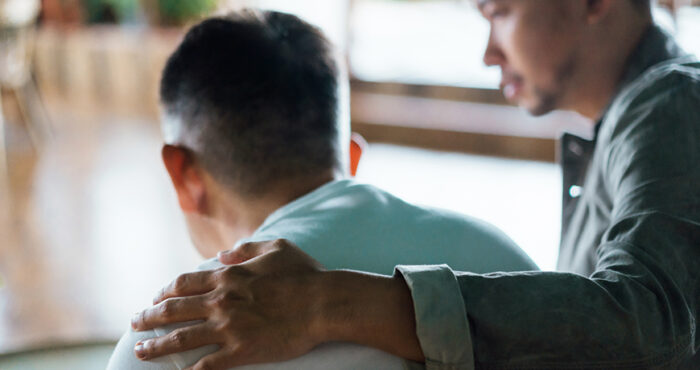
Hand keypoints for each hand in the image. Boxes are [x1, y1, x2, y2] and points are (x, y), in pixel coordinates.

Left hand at [131, 239, 326, 369]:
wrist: (323, 303)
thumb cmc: (304, 274)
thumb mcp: (276, 248)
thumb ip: (246, 249)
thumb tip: (223, 255)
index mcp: (227, 277)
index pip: (183, 284)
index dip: (164, 292)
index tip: (155, 298)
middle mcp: (221, 301)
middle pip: (173, 310)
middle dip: (148, 318)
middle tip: (135, 323)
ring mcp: (228, 328)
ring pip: (180, 339)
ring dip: (156, 346)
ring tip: (141, 351)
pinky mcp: (240, 351)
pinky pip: (206, 366)